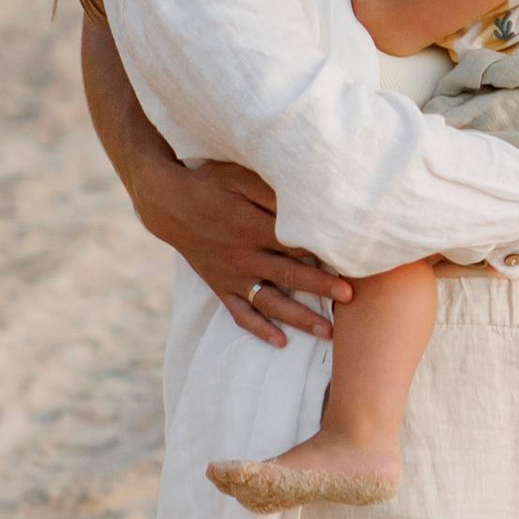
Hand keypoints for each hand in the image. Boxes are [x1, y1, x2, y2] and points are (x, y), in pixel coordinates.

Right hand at [134, 151, 350, 345]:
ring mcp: (232, 274)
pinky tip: (280, 342)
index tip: (350, 260)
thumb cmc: (209, 183)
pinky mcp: (220, 286)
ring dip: (298, 317)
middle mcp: (243, 255)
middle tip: (350, 298)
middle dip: (321, 287)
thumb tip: (305, 201)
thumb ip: (271, 190)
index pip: (295, 242)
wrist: (168, 204)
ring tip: (326, 332)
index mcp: (251, 226)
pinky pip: (241, 312)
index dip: (323, 251)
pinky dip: (259, 329)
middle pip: (289, 274)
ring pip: (269, 301)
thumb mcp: (238, 176)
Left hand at [350, 0, 429, 56]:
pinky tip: (403, 26)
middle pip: (364, 12)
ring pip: (375, 27)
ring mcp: (374, 38)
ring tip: (398, 14)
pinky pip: (387, 39)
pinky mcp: (387, 48)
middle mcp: (362, 23)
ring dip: (383, 22)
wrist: (424, 16)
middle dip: (374, 7)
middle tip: (389, 2)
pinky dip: (393, 34)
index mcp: (359, 3)